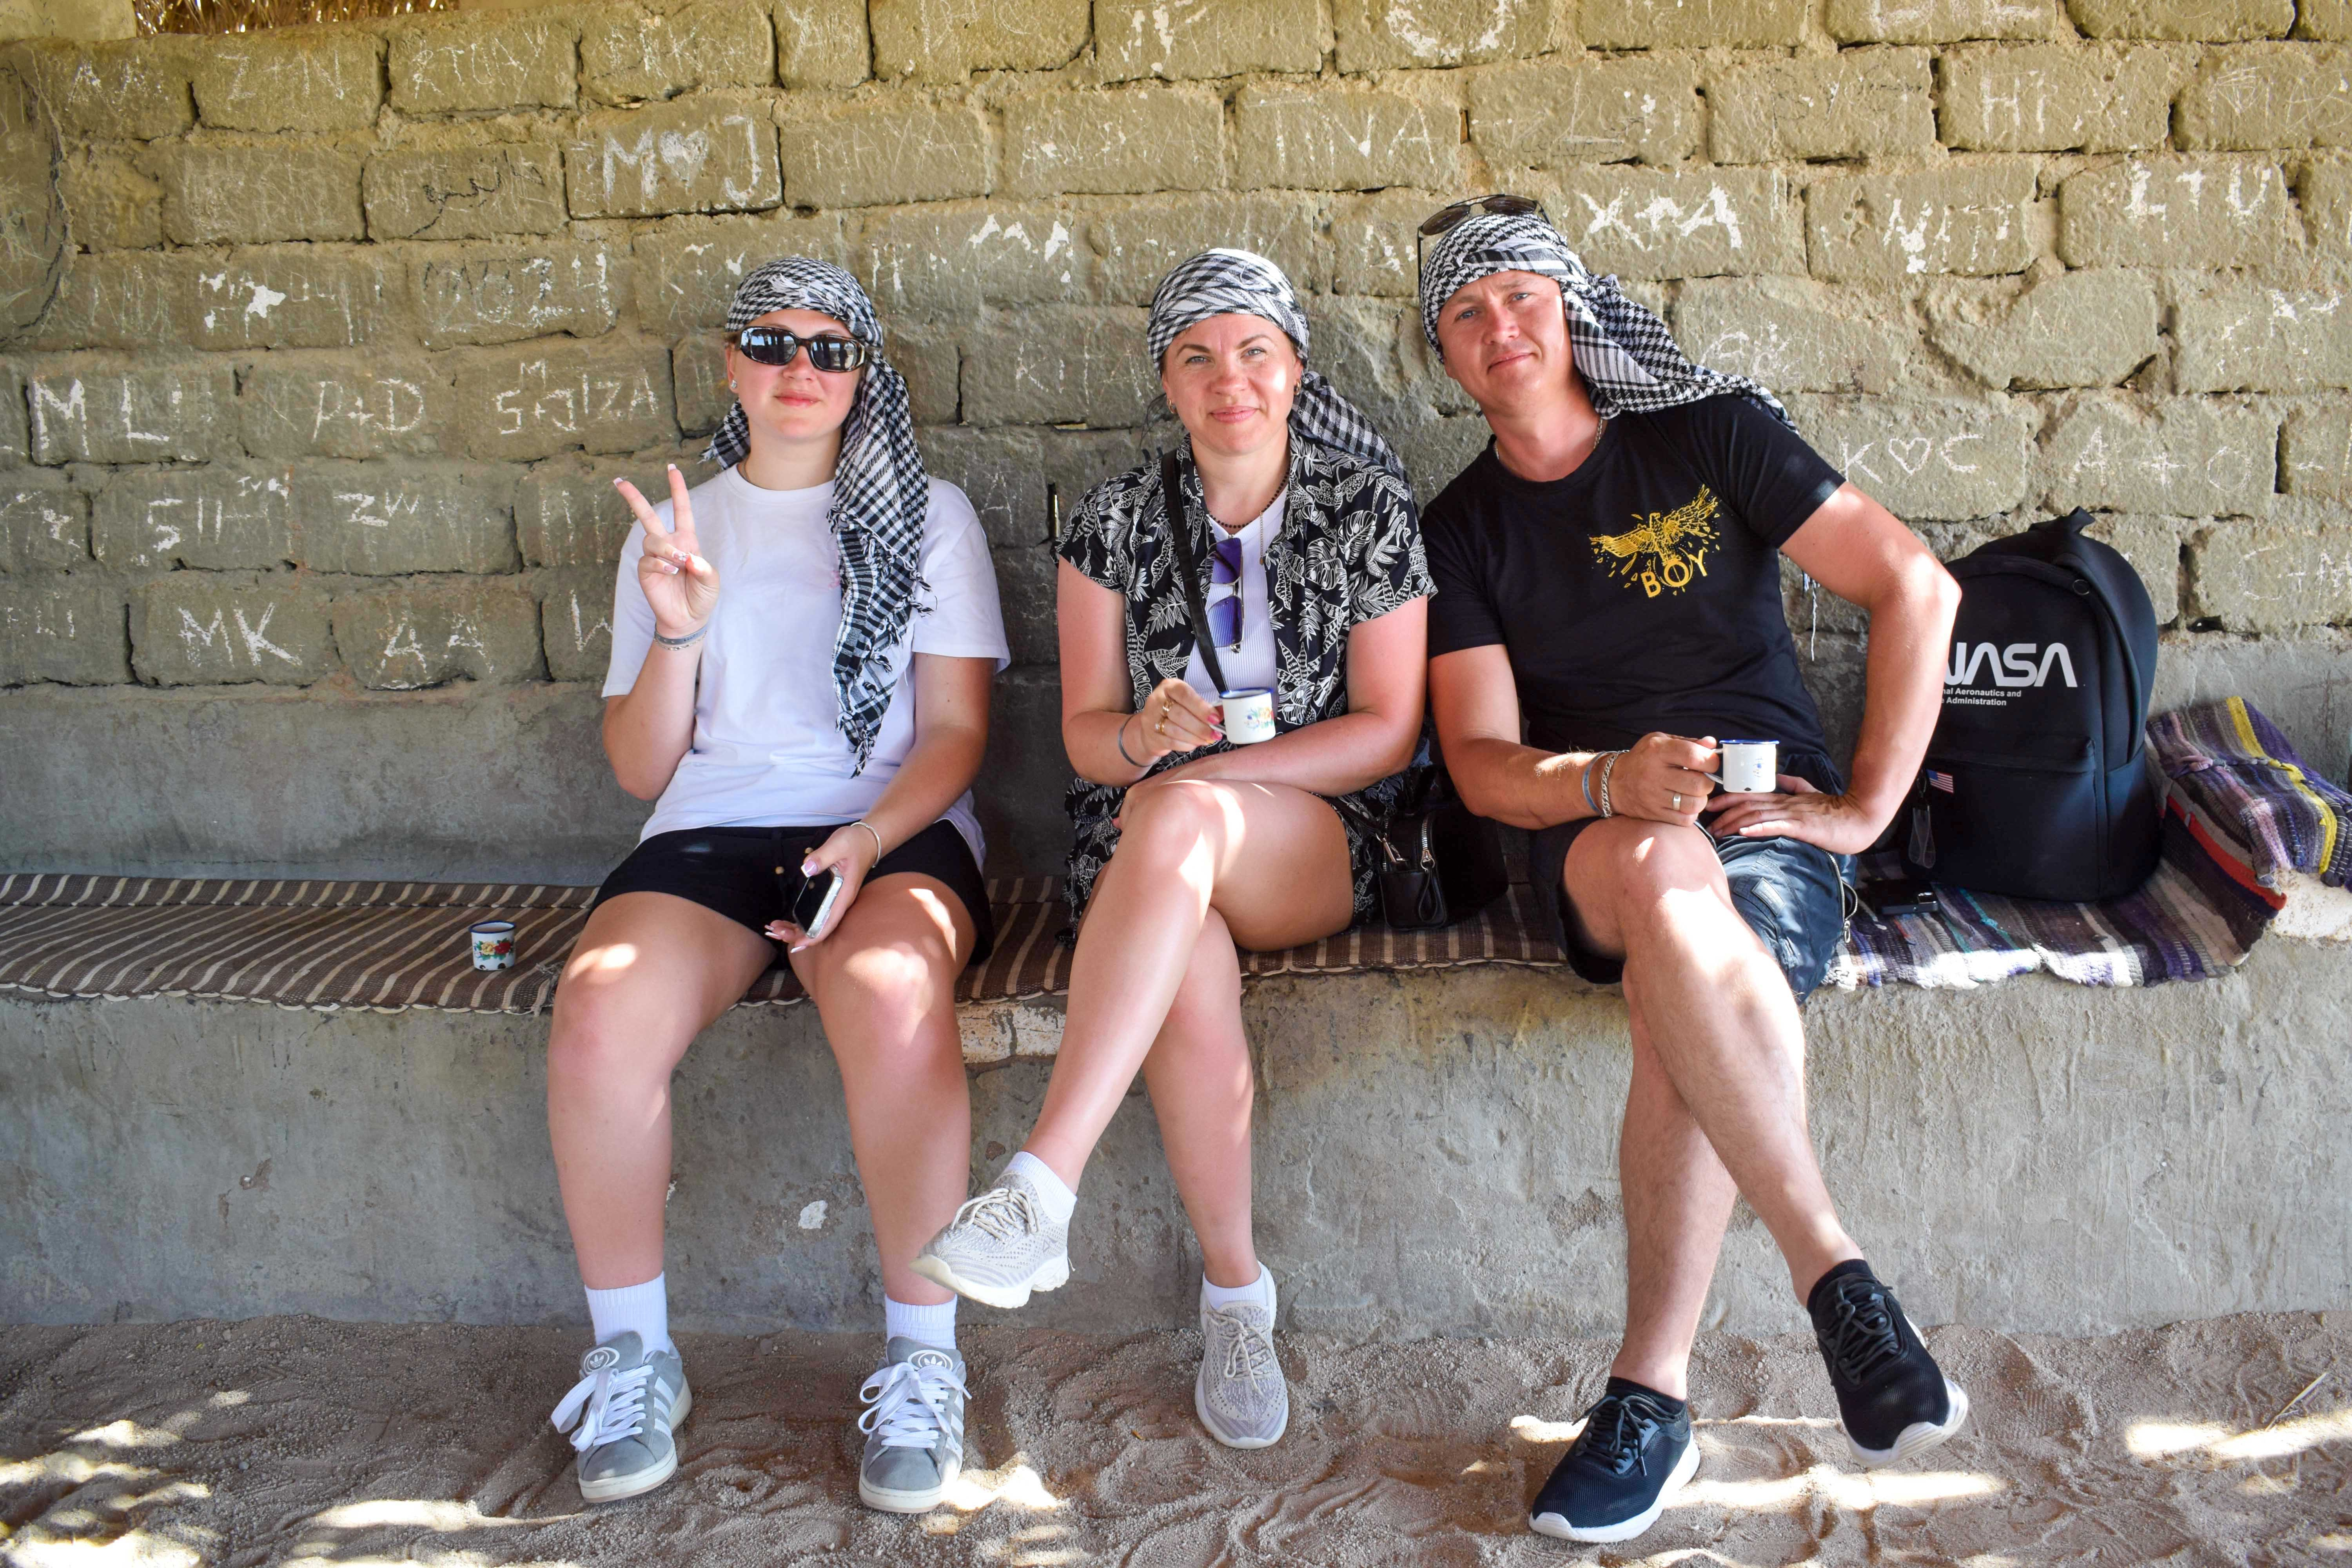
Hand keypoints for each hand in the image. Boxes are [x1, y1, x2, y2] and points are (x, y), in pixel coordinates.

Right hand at [619, 465, 718, 636]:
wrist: (689, 619)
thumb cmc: (702, 596)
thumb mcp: (712, 581)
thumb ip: (704, 568)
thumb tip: (687, 558)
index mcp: (686, 539)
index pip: (681, 509)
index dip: (677, 489)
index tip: (672, 469)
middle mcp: (668, 544)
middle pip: (648, 515)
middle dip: (633, 497)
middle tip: (619, 481)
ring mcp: (654, 557)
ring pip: (651, 539)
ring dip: (666, 549)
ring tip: (678, 563)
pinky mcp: (645, 571)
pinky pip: (648, 560)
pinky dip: (660, 565)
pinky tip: (670, 574)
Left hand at [764, 823, 880, 952]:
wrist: (867, 839)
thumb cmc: (854, 842)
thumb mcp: (838, 845)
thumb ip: (822, 857)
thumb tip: (806, 869)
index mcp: (844, 894)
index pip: (829, 923)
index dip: (814, 936)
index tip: (796, 945)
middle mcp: (840, 902)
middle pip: (820, 927)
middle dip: (798, 934)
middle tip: (774, 932)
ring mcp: (836, 900)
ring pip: (816, 922)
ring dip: (796, 929)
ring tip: (775, 928)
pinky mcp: (831, 896)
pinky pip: (816, 914)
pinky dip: (800, 921)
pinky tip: (787, 922)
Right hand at [1126, 678, 1222, 765]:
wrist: (1151, 727)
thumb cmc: (1175, 712)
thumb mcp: (1188, 703)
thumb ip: (1204, 707)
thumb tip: (1222, 714)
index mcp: (1169, 687)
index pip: (1185, 695)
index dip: (1201, 707)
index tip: (1215, 719)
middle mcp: (1157, 700)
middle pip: (1180, 714)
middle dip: (1201, 727)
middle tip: (1215, 734)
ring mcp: (1151, 718)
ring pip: (1175, 730)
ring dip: (1195, 737)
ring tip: (1206, 740)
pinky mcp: (1150, 735)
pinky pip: (1171, 742)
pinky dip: (1186, 745)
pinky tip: (1194, 744)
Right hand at [1601, 732, 1718, 827]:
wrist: (1614, 783)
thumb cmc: (1643, 759)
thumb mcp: (1661, 741)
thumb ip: (1688, 742)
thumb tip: (1712, 744)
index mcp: (1657, 751)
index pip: (1694, 756)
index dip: (1710, 760)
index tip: (1709, 762)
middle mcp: (1654, 774)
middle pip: (1698, 784)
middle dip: (1707, 782)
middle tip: (1701, 779)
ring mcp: (1653, 797)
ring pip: (1694, 804)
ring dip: (1700, 799)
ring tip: (1693, 792)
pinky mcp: (1654, 815)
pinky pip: (1685, 819)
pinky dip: (1690, 812)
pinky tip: (1684, 804)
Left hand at [1706, 774, 1880, 854]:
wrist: (1859, 817)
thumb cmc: (1834, 811)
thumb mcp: (1810, 793)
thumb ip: (1793, 785)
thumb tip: (1778, 778)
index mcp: (1784, 797)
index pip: (1750, 794)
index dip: (1728, 799)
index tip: (1711, 807)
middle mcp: (1784, 803)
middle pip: (1747, 804)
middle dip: (1723, 813)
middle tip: (1706, 823)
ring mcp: (1792, 814)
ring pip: (1756, 815)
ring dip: (1734, 823)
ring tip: (1718, 832)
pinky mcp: (1801, 826)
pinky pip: (1776, 826)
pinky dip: (1758, 828)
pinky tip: (1743, 832)